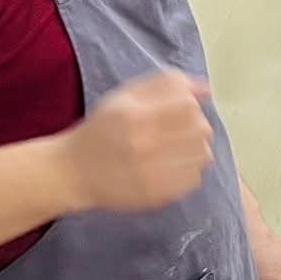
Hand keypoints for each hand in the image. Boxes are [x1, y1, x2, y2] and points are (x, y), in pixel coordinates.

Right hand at [63, 71, 213, 212]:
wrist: (74, 172)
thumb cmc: (102, 128)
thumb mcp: (125, 96)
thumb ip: (166, 84)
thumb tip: (206, 89)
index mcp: (134, 115)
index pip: (188, 105)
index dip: (190, 104)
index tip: (178, 109)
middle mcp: (144, 144)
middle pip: (201, 129)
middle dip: (195, 125)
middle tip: (178, 129)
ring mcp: (152, 173)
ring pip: (203, 155)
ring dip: (195, 148)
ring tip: (175, 147)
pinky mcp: (157, 194)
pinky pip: (194, 178)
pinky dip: (188, 169)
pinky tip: (169, 165)